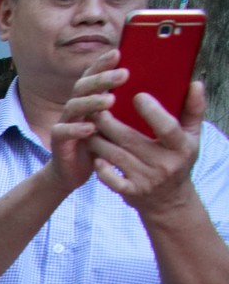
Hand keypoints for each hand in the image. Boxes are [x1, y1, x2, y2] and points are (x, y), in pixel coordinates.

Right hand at [45, 49, 123, 193]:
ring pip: (73, 106)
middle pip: (82, 86)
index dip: (102, 63)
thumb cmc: (98, 145)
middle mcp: (75, 108)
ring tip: (110, 100)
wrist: (73, 172)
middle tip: (124, 74)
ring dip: (91, 101)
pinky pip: (63, 131)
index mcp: (88, 99)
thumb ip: (127, 107)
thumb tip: (157, 90)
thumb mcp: (114, 123)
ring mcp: (65, 123)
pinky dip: (76, 129)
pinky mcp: (58, 142)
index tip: (118, 52)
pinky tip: (91, 128)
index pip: (93, 76)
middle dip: (102, 78)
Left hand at [81, 69, 204, 220]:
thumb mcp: (192, 137)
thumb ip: (194, 110)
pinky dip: (101, 169)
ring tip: (87, 126)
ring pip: (115, 156)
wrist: (169, 200)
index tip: (137, 96)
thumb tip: (195, 83)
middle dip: (110, 123)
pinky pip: (111, 180)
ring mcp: (146, 180)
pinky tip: (95, 156)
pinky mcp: (131, 192)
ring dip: (98, 141)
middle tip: (95, 107)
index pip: (168, 128)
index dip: (152, 112)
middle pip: (131, 140)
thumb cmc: (179, 160)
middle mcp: (164, 164)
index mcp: (181, 147)